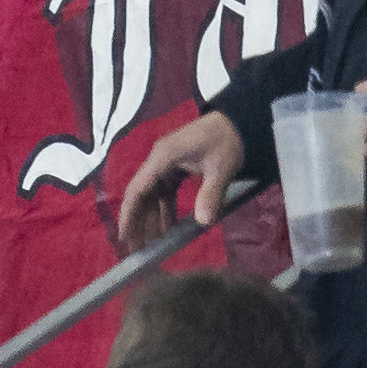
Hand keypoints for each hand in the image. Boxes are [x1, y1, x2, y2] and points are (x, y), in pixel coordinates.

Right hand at [109, 106, 244, 243]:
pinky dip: (166, 209)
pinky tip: (170, 226)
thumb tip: (204, 223)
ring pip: (152, 195)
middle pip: (141, 195)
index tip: (125, 237)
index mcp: (162, 158)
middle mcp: (158, 161)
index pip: (137, 190)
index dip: (129, 215)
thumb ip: (211, 194)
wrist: (241, 119)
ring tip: (154, 242)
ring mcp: (166, 164)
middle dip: (138, 221)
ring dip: (152, 217)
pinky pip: (165, 192)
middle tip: (138, 248)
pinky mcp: (176, 167)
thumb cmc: (228, 139)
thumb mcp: (222, 167)